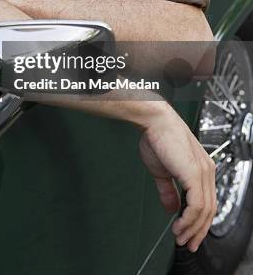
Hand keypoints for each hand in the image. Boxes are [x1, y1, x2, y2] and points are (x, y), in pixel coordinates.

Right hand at [139, 107, 215, 252]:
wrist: (154, 121)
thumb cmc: (156, 137)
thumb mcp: (162, 170)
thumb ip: (168, 190)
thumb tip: (171, 208)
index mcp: (202, 168)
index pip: (206, 201)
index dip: (198, 221)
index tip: (188, 234)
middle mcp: (207, 170)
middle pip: (209, 210)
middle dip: (198, 230)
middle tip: (188, 243)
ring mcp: (203, 172)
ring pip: (205, 211)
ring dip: (192, 228)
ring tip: (180, 237)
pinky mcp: (195, 174)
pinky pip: (197, 205)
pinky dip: (189, 220)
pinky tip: (180, 226)